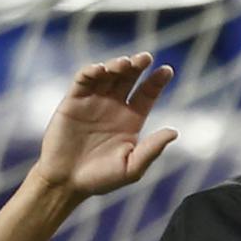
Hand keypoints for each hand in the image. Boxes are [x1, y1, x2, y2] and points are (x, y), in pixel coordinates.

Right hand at [30, 53, 179, 198]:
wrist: (66, 182)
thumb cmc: (101, 179)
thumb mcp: (131, 167)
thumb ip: (152, 150)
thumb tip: (174, 132)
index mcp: (131, 119)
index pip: (147, 93)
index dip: (157, 81)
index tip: (167, 70)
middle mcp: (114, 106)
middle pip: (129, 78)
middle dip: (138, 65)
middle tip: (145, 57)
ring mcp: (93, 101)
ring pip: (108, 74)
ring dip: (116, 64)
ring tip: (124, 64)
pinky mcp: (73, 101)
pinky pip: (83, 80)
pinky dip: (91, 71)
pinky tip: (101, 69)